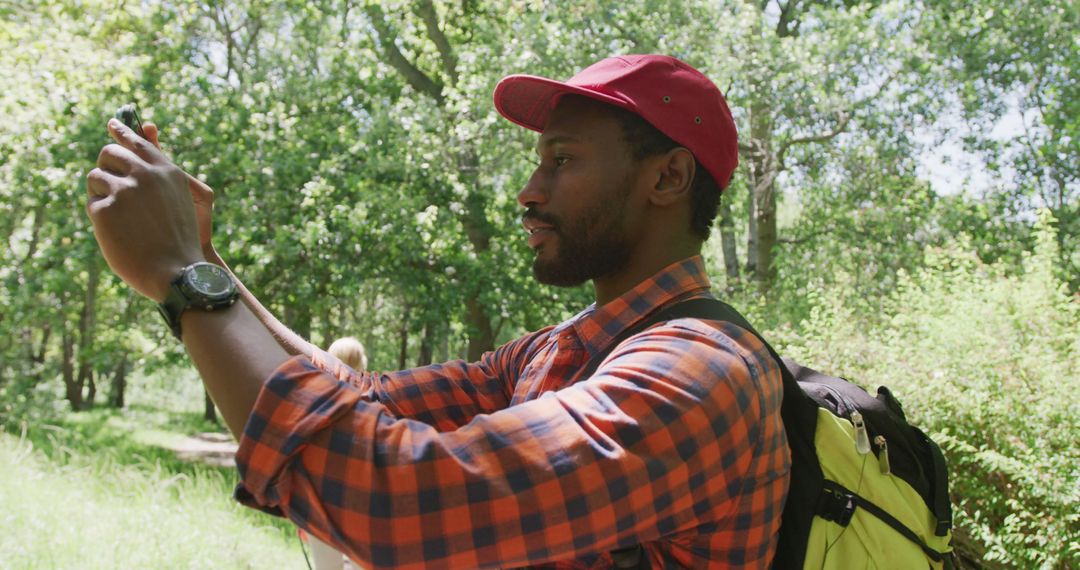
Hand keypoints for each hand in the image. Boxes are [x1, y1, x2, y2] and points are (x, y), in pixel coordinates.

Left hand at [86, 119, 202, 301]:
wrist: (179, 273)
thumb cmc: (180, 240)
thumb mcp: (179, 200)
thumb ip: (161, 172)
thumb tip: (143, 137)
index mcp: (167, 171)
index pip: (138, 141)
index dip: (123, 131)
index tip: (113, 124)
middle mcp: (146, 174)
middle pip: (109, 153)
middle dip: (106, 166)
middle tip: (109, 184)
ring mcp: (125, 190)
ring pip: (95, 176)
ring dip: (100, 192)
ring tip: (118, 217)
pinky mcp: (106, 209)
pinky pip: (91, 203)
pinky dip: (99, 216)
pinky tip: (116, 232)